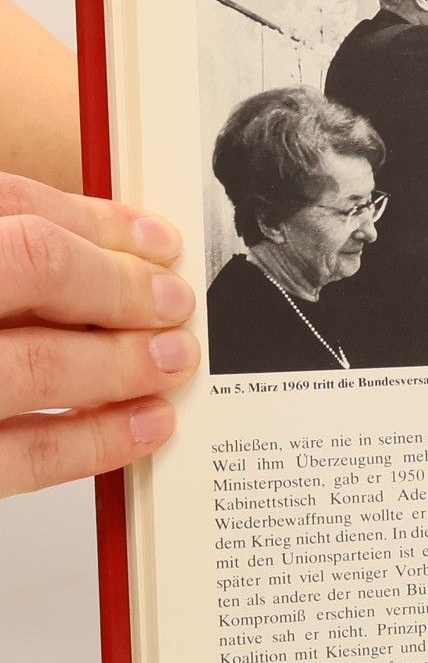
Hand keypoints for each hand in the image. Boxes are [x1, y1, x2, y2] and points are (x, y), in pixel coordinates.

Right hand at [0, 173, 196, 497]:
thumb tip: (111, 253)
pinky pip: (22, 457)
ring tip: (176, 360)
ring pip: (38, 363)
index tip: (157, 241)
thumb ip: (10, 249)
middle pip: (34, 267)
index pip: (12, 205)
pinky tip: (148, 425)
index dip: (96, 222)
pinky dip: (96, 440)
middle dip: (121, 284)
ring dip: (123, 360)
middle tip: (174, 303)